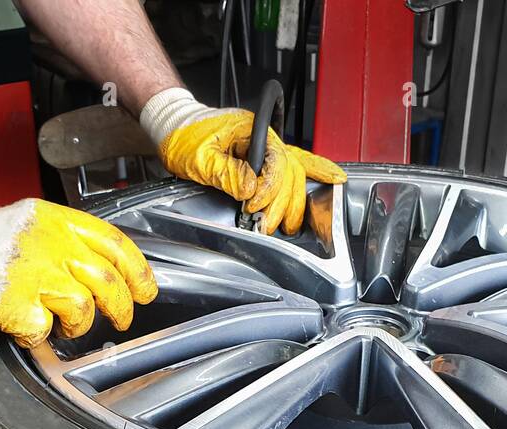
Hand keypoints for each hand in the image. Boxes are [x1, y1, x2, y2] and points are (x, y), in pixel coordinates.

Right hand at [0, 199, 157, 348]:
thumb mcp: (28, 226)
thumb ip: (65, 242)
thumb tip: (107, 271)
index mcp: (53, 221)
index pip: (113, 242)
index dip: (138, 270)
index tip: (147, 290)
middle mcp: (46, 243)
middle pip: (106, 280)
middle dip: (121, 307)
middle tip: (122, 320)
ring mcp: (30, 273)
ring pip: (82, 307)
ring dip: (78, 325)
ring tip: (63, 326)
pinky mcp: (13, 302)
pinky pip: (44, 330)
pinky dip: (39, 337)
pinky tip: (26, 329)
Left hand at [140, 88, 345, 235]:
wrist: (173, 125)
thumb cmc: (183, 135)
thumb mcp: (199, 158)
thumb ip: (226, 174)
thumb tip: (250, 190)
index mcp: (251, 132)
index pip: (276, 163)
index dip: (269, 189)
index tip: (253, 207)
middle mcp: (263, 139)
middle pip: (290, 172)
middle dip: (283, 203)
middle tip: (268, 224)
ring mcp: (265, 147)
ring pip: (294, 174)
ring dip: (294, 201)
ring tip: (286, 224)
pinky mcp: (262, 157)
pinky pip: (292, 166)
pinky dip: (314, 172)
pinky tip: (332, 178)